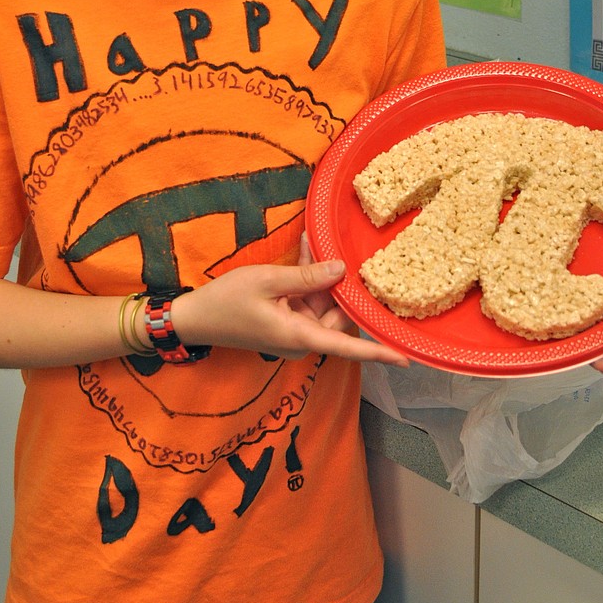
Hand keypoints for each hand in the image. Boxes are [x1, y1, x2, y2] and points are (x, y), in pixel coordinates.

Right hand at [169, 238, 408, 366]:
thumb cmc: (228, 301)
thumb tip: (342, 270)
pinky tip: (306, 249)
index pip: (347, 347)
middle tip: (333, 249)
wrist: (196, 318)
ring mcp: (294, 332)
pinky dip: (306, 280)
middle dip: (338, 284)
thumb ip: (308, 276)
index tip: (406, 360)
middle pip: (337, 314)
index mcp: (300, 335)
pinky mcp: (286, 324)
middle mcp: (302, 339)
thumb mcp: (268, 281)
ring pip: (323, 304)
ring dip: (319, 276)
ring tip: (313, 243)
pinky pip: (307, 302)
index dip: (378, 353)